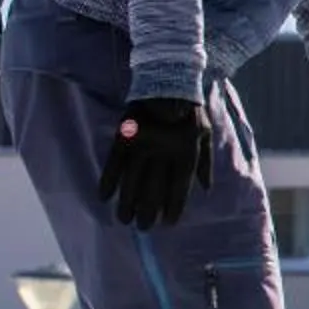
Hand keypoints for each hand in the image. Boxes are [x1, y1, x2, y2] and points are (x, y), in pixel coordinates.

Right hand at [98, 97, 213, 226]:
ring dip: (126, 202)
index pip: (179, 188)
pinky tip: (103, 196)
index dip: (174, 207)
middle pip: (153, 189)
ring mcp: (142, 145)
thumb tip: (205, 189)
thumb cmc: (190, 110)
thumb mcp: (204, 134)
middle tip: (143, 227)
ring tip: (124, 220)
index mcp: (185, 153)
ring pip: (132, 181)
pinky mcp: (124, 136)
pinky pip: (113, 162)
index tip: (168, 223)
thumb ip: (205, 163)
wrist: (167, 81)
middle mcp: (163, 153)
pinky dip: (107, 180)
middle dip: (148, 211)